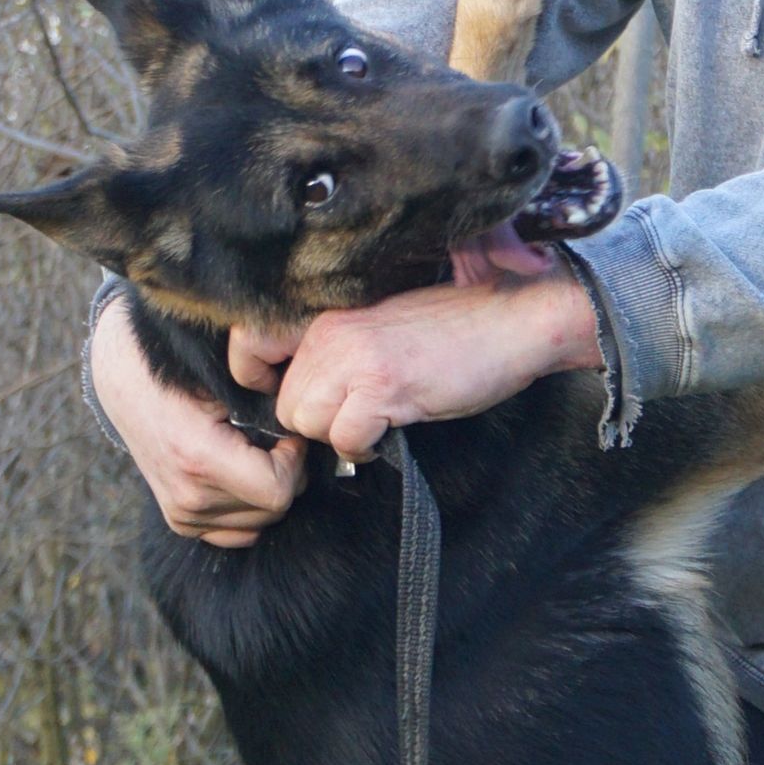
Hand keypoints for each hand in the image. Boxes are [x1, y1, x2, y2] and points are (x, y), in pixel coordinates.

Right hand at [90, 294, 306, 545]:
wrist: (129, 385)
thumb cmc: (180, 373)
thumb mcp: (226, 379)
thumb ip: (267, 405)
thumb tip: (310, 425)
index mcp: (199, 459)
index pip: (278, 492)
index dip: (293, 462)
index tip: (287, 437)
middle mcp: (189, 497)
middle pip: (273, 510)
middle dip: (284, 475)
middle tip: (272, 443)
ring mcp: (183, 515)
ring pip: (260, 522)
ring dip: (267, 490)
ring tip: (250, 454)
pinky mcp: (182, 522)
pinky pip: (238, 533)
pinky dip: (248, 509)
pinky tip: (239, 476)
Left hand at [251, 252, 602, 467]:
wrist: (512, 317)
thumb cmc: (457, 328)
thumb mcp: (381, 327)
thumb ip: (339, 352)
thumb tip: (307, 396)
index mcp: (327, 316)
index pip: (251, 349)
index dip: (262, 385)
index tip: (299, 403)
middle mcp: (332, 333)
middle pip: (286, 406)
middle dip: (319, 423)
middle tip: (359, 419)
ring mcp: (356, 358)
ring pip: (309, 423)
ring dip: (342, 435)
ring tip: (378, 423)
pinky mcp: (384, 386)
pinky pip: (346, 439)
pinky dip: (368, 448)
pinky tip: (392, 432)